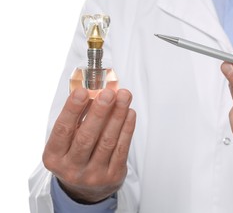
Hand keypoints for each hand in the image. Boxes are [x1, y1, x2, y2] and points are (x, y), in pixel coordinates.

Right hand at [43, 88, 135, 202]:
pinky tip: (129, 113)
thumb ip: (76, 119)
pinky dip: (127, 128)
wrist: (86, 190)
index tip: (82, 91)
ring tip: (124, 97)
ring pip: (107, 141)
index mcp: (54, 157)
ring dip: (117, 116)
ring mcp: (93, 174)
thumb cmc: (75, 156)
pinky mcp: (112, 176)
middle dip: (99, 112)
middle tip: (109, 93)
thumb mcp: (66, 142)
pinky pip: (122, 148)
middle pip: (87, 137)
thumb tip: (94, 91)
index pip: (62, 130)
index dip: (72, 110)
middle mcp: (72, 168)